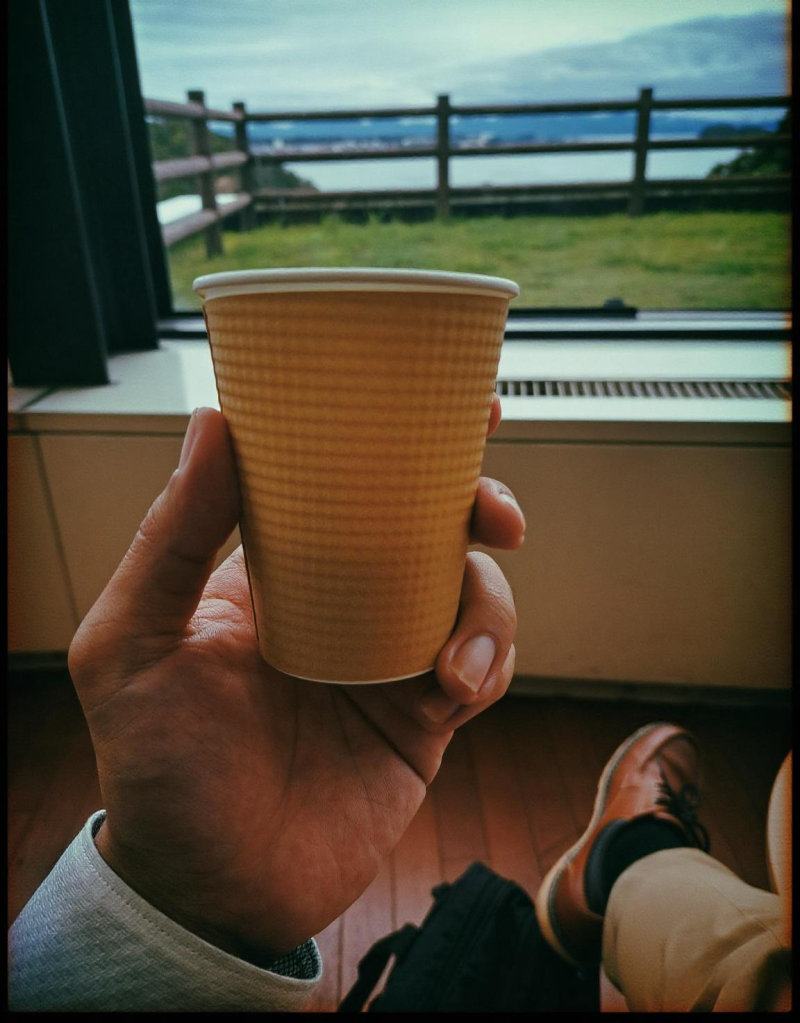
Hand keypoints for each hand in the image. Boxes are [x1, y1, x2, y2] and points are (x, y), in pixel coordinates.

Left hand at [68, 398, 525, 962]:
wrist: (214, 889)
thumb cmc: (157, 767)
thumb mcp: (134, 645)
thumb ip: (172, 537)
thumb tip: (214, 422)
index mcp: (276, 569)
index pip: (341, 479)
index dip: (400, 436)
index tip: (454, 401)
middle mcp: (339, 601)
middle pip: (429, 524)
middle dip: (476, 505)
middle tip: (496, 516)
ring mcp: (387, 655)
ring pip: (470, 592)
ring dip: (486, 608)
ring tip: (452, 666)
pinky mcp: (423, 714)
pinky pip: (484, 666)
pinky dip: (490, 665)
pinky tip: (457, 692)